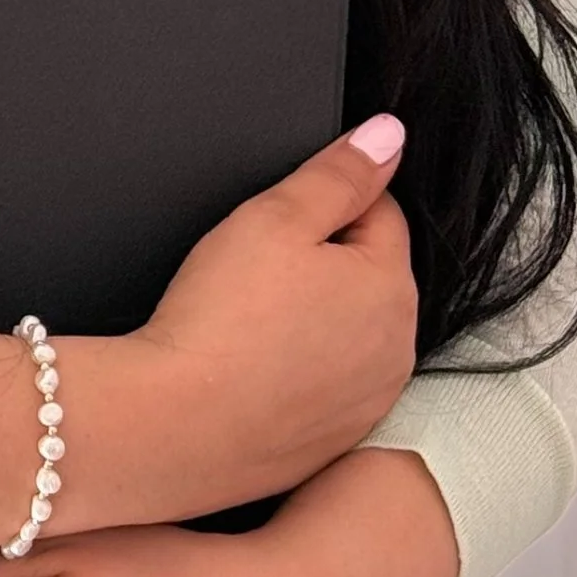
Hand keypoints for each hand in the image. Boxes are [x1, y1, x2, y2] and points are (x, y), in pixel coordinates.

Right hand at [0, 115, 418, 576]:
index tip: (273, 222)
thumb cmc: (221, 319)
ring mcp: (369, 402)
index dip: (321, 201)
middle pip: (367, 273)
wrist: (179, 425)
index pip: (377, 211)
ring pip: (349, 331)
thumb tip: (389, 136)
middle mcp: (397, 350)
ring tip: (250, 321)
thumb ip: (338, 172)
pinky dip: (301, 369)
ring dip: (315, 316)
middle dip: (322, 261)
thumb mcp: (275, 217)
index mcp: (390, 287)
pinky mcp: (338, 440)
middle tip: (253, 270)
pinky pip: (328, 384)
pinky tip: (254, 366)